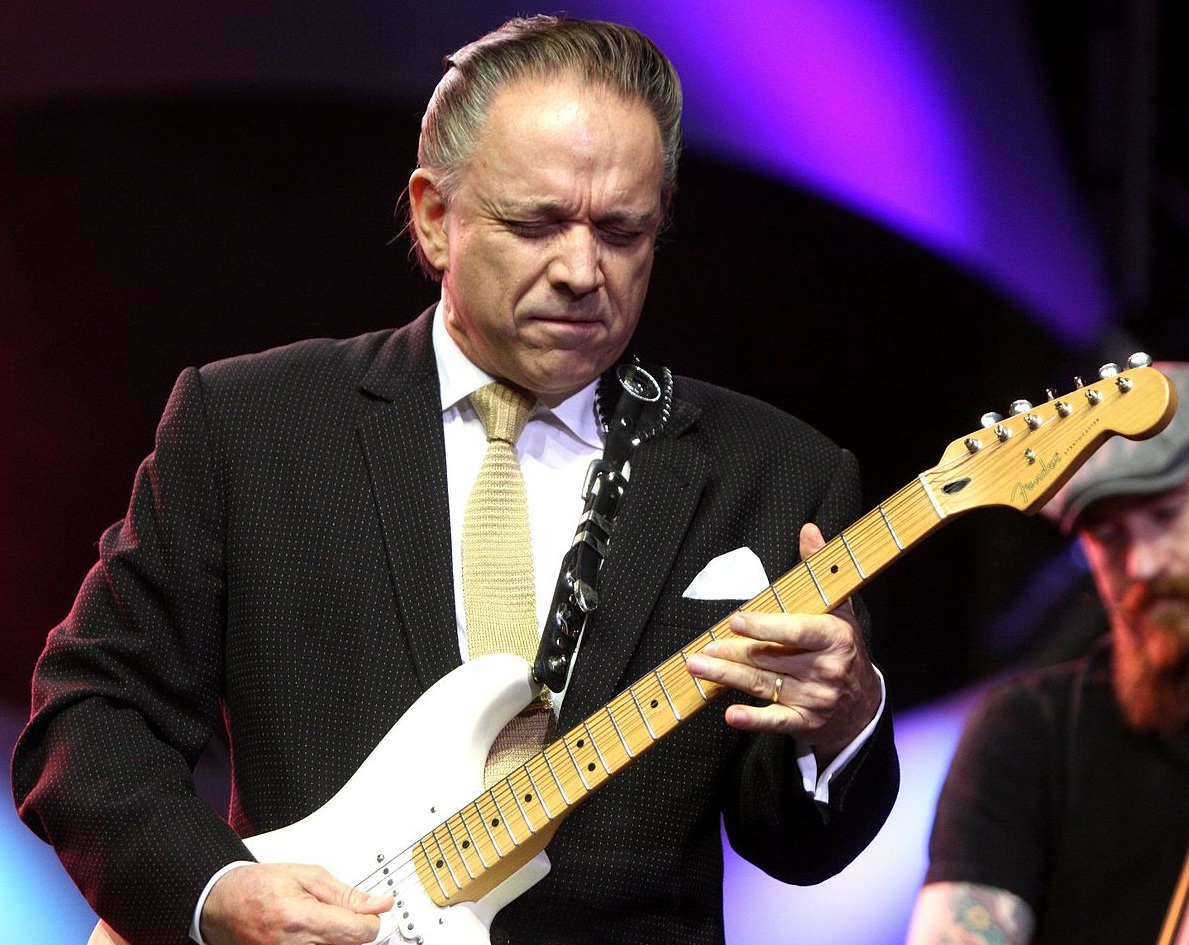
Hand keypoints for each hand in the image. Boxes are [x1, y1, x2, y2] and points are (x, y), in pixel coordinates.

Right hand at [200, 862, 392, 944]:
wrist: (222, 904)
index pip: (360, 933)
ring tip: (319, 922)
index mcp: (304, 919)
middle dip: (351, 929)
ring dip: (336, 939)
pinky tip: (311, 935)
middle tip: (337, 913)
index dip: (371, 919)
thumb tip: (380, 904)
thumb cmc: (260, 886)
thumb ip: (347, 894)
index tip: (369, 911)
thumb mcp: (308, 876)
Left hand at [685, 523, 881, 767]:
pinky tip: (730, 714)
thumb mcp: (838, 607)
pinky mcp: (806, 723)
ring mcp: (816, 699)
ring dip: (728, 677)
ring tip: (698, 667)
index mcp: (835, 637)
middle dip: (732, 653)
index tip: (735, 621)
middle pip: (770, 659)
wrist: (864, 703)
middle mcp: (827, 669)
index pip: (795, 631)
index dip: (764, 627)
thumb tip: (808, 529)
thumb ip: (819, 568)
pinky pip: (775, 722)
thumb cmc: (843, 647)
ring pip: (764, 686)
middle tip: (703, 649)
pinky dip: (752, 719)